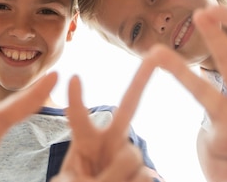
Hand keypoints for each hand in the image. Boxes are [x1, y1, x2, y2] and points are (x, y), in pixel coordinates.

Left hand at [53, 58, 158, 181]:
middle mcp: (111, 142)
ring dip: (115, 177)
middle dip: (141, 80)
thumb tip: (121, 169)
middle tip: (154, 56)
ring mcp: (130, 156)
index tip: (73, 78)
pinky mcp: (146, 174)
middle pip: (128, 107)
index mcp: (86, 142)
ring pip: (131, 156)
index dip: (76, 99)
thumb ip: (83, 176)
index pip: (79, 117)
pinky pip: (145, 176)